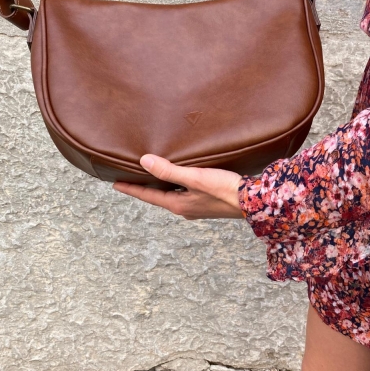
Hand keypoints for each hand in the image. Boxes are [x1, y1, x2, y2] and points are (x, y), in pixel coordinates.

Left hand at [113, 155, 244, 219]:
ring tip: (154, 177)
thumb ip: (169, 170)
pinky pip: (185, 193)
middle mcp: (185, 208)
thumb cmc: (224, 190)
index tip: (115, 184)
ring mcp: (197, 207)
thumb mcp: (194, 177)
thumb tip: (144, 162)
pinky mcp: (208, 203)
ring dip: (162, 187)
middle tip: (132, 178)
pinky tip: (182, 179)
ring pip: (173, 195)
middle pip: (159, 197)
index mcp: (178, 204)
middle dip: (145, 188)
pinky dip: (177, 186)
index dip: (131, 188)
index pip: (148, 196)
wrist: (253, 202)